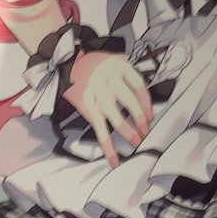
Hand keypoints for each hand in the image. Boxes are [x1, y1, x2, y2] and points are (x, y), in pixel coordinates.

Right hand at [64, 51, 153, 168]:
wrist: (66, 65)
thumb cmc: (92, 65)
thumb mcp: (113, 60)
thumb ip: (128, 75)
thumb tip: (143, 100)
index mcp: (118, 67)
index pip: (138, 86)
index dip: (147, 102)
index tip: (150, 115)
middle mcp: (108, 80)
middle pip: (130, 101)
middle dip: (140, 119)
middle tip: (146, 130)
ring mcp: (97, 95)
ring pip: (116, 117)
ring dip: (129, 132)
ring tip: (137, 141)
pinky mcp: (87, 107)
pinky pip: (100, 129)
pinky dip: (107, 146)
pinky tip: (113, 158)